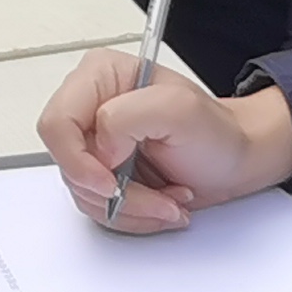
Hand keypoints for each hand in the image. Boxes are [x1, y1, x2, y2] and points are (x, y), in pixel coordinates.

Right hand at [39, 51, 291, 231]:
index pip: (57, 122)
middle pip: (68, 164)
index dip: (77, 160)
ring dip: (131, 206)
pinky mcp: (104, 175)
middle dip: (114, 192)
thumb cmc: (216, 132)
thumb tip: (99, 147)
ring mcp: (96, 145)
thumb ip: (127, 117)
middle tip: (155, 196)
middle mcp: (91, 108)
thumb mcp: (179, 109)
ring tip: (170, 197)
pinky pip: (99, 208)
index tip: (110, 182)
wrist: (235, 161)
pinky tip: (163, 200)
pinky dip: (134, 214)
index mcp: (100, 77)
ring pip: (84, 193)